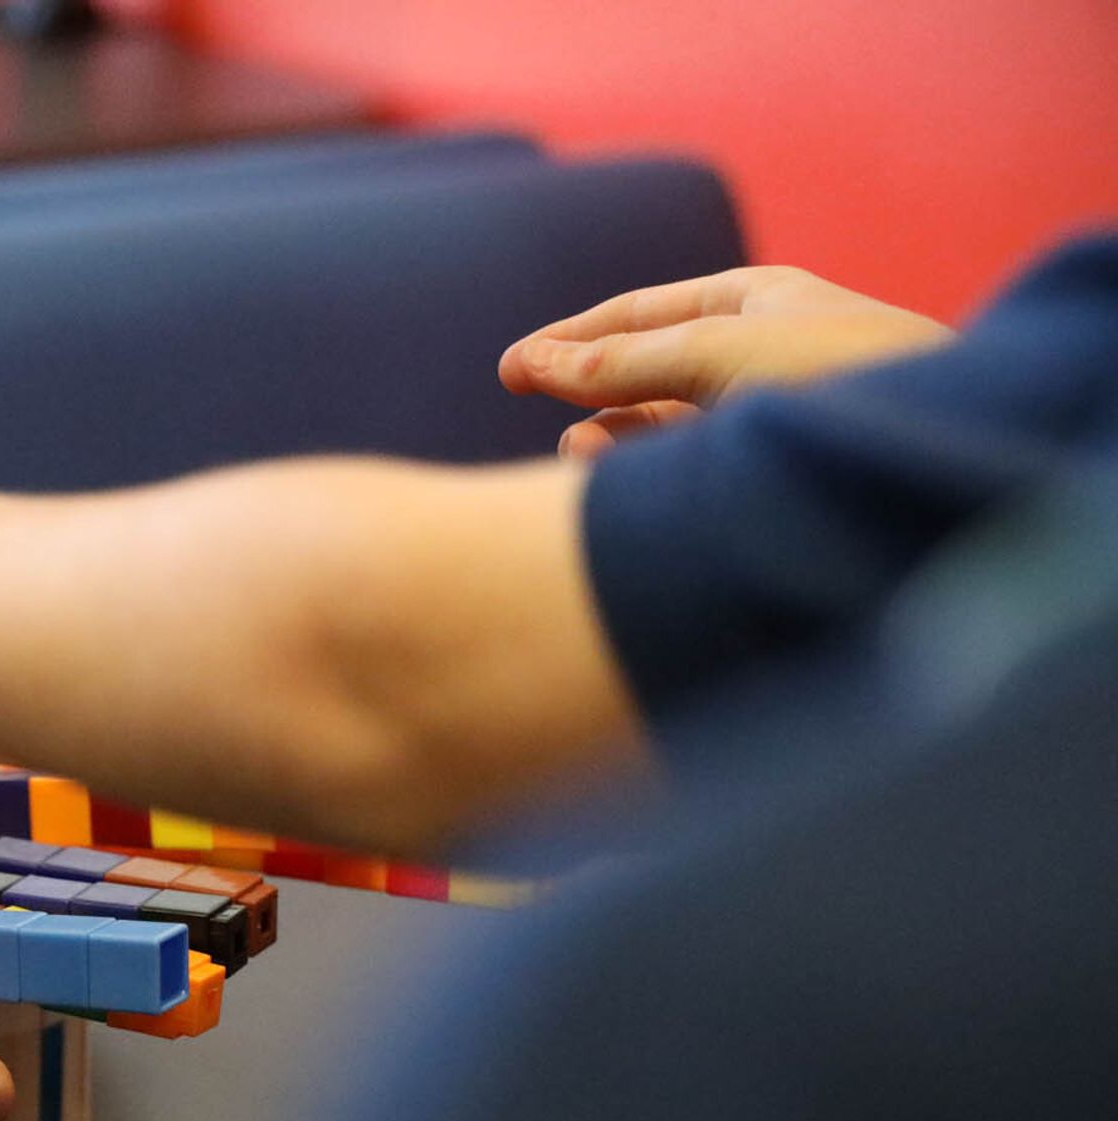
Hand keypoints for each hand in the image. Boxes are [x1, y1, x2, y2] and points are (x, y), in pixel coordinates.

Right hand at [499, 266, 953, 457]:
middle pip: (649, 369)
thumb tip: (530, 364)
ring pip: (669, 424)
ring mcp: (773, 413)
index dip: (571, 340)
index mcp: (759, 301)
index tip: (508, 371)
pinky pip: (695, 465)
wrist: (948, 448)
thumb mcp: (721, 353)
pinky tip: (624, 483)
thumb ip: (623, 362)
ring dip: (618, 436)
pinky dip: (651, 471)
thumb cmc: (852, 377)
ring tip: (577, 455)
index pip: (640, 314)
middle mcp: (764, 352)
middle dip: (590, 391)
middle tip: (531, 413)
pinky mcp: (779, 472)